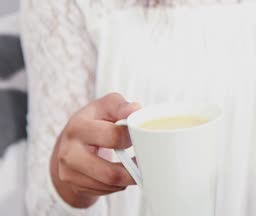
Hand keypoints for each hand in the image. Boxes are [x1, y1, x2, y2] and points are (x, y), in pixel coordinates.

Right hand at [50, 93, 140, 207]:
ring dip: (127, 179)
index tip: (138, 138)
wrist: (70, 140)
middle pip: (110, 173)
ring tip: (134, 168)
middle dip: (133, 171)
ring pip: (109, 185)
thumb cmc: (95, 120)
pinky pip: (103, 191)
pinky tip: (119, 174)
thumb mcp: (106, 106)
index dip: (131, 138)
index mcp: (78, 127)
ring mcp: (68, 171)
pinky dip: (117, 185)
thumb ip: (122, 106)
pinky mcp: (73, 184)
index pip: (113, 137)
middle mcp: (69, 151)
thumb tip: (136, 110)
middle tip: (145, 164)